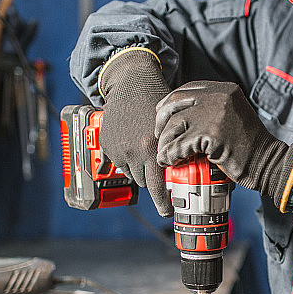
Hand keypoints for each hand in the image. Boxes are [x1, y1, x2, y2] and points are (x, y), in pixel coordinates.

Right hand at [98, 47, 172, 216]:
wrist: (132, 81)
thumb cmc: (158, 101)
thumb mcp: (173, 127)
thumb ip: (175, 150)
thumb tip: (185, 173)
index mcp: (152, 150)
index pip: (157, 188)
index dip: (162, 204)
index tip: (167, 212)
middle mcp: (133, 153)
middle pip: (145, 183)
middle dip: (152, 178)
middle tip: (158, 169)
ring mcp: (117, 150)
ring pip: (131, 174)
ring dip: (139, 169)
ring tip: (145, 151)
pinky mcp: (107, 145)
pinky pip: (118, 163)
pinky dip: (126, 158)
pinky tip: (133, 143)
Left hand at [155, 81, 292, 209]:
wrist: (267, 162)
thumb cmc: (248, 146)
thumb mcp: (232, 116)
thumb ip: (212, 110)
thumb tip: (181, 116)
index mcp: (224, 90)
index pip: (187, 89)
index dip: (169, 103)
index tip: (162, 115)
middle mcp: (219, 96)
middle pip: (175, 102)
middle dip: (161, 120)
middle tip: (160, 136)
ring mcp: (215, 113)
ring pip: (174, 124)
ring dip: (165, 141)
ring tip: (164, 153)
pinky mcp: (211, 133)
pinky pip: (180, 144)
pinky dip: (170, 154)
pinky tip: (169, 160)